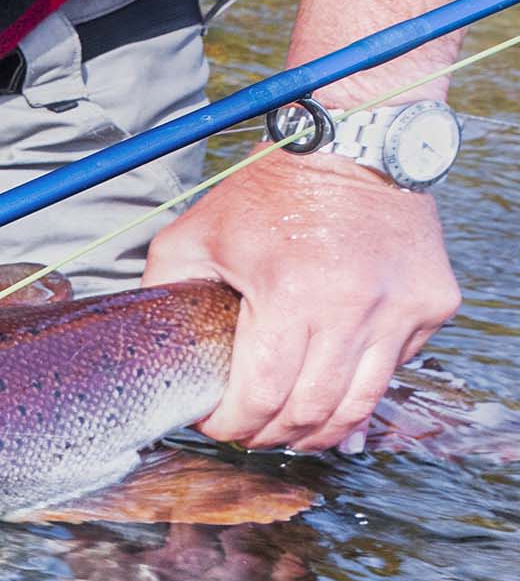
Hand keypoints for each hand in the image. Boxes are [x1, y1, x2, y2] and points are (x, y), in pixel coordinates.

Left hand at [141, 146, 457, 452]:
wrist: (355, 145)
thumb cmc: (269, 192)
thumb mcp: (196, 235)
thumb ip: (165, 290)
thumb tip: (148, 344)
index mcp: (292, 294)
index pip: (262, 395)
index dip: (233, 424)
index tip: (216, 424)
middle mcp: (356, 307)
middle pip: (311, 411)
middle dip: (271, 435)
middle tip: (249, 434)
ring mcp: (403, 309)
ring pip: (360, 406)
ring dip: (319, 430)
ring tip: (289, 432)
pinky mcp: (433, 305)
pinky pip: (393, 370)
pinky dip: (359, 388)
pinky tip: (330, 389)